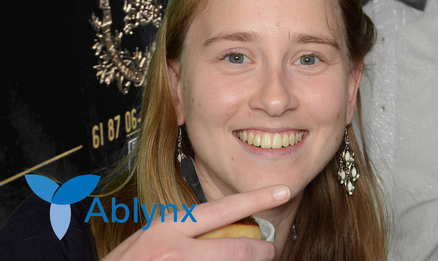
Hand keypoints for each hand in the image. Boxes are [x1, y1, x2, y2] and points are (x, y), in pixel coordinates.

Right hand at [102, 185, 290, 260]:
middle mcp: (174, 250)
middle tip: (271, 250)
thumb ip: (182, 230)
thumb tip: (222, 225)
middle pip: (239, 248)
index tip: (284, 190)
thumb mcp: (149, 238)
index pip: (224, 208)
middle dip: (263, 250)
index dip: (258, 198)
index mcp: (169, 226)